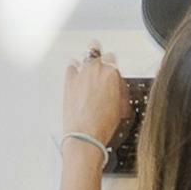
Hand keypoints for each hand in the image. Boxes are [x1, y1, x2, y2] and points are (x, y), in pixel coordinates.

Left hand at [59, 47, 127, 167]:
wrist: (85, 134)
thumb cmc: (103, 124)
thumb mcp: (121, 106)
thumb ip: (119, 89)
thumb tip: (117, 85)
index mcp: (111, 73)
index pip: (113, 60)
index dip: (113, 67)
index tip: (112, 72)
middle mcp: (95, 69)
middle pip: (99, 55)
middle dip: (101, 61)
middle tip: (101, 67)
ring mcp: (80, 74)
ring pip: (85, 57)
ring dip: (87, 61)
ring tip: (88, 65)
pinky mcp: (69, 81)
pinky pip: (71, 67)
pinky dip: (74, 69)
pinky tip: (76, 71)